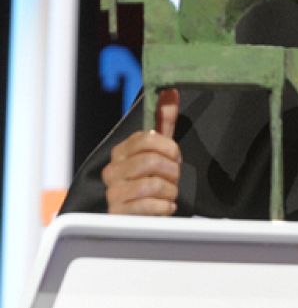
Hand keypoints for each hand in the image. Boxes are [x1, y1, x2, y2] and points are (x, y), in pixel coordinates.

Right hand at [102, 89, 180, 215]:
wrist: (144, 216)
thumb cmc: (153, 180)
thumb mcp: (160, 149)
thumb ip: (164, 122)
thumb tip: (170, 91)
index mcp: (121, 152)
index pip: (148, 139)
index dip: (170, 149)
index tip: (175, 158)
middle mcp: (112, 170)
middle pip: (151, 162)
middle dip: (172, 172)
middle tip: (174, 179)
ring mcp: (113, 193)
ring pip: (153, 184)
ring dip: (170, 191)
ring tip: (168, 194)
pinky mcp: (118, 214)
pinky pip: (151, 206)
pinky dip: (165, 207)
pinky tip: (164, 207)